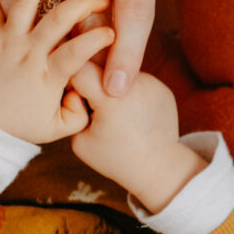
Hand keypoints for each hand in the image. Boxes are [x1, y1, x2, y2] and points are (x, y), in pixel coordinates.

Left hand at [0, 0, 112, 142]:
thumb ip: (82, 110)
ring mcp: (5, 42)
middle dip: (83, 1)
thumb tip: (89, 86)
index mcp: (48, 77)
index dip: (98, 38)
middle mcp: (27, 55)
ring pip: (24, 1)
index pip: (78, 51)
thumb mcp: (58, 128)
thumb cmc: (20, 126)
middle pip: (57, 18)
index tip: (112, 32)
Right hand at [0, 0, 157, 93]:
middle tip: (87, 78)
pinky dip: (29, 27)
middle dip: (89, 52)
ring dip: (55, 42)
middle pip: (87, 16)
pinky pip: (21, 9)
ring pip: (51, 16)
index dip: (127, 54)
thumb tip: (114, 81)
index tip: (118, 89)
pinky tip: (33, 32)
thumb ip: (128, 16)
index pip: (134, 8)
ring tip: (58, 57)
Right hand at [69, 62, 205, 212]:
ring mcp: (151, 84)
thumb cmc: (115, 158)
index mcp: (111, 99)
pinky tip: (133, 114)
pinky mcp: (162, 87)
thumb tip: (71, 85)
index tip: (74, 98)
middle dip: (91, 81)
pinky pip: (136, 81)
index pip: (79, 69)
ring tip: (117, 114)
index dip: (71, 81)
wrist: (158, 168)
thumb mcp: (80, 140)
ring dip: (111, 85)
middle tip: (93, 106)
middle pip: (100, 64)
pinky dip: (129, 92)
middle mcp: (133, 85)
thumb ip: (72, 110)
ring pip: (119, 71)